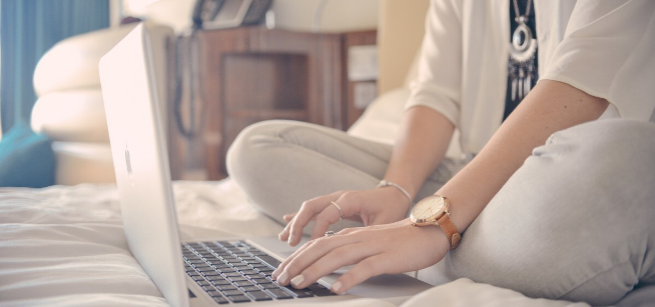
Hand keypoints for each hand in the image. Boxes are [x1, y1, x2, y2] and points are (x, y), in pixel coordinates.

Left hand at [272, 219, 449, 293]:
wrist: (429, 231)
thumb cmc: (399, 241)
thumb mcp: (369, 243)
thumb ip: (349, 251)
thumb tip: (327, 265)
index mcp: (351, 236)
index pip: (316, 244)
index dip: (296, 258)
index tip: (281, 271)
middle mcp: (357, 239)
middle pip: (320, 249)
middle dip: (297, 264)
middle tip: (280, 279)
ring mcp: (372, 247)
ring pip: (337, 257)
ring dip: (315, 271)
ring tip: (299, 283)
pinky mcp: (387, 257)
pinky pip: (364, 268)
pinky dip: (348, 278)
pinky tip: (336, 288)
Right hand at [279, 187, 411, 245]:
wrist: (395, 194)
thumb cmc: (391, 207)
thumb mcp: (383, 222)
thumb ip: (367, 233)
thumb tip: (354, 250)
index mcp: (350, 199)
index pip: (327, 214)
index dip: (318, 230)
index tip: (313, 245)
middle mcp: (339, 196)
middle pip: (311, 206)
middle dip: (298, 224)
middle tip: (290, 242)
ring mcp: (335, 199)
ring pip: (309, 208)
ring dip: (296, 222)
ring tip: (284, 238)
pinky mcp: (334, 204)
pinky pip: (313, 210)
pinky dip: (300, 217)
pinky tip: (287, 222)